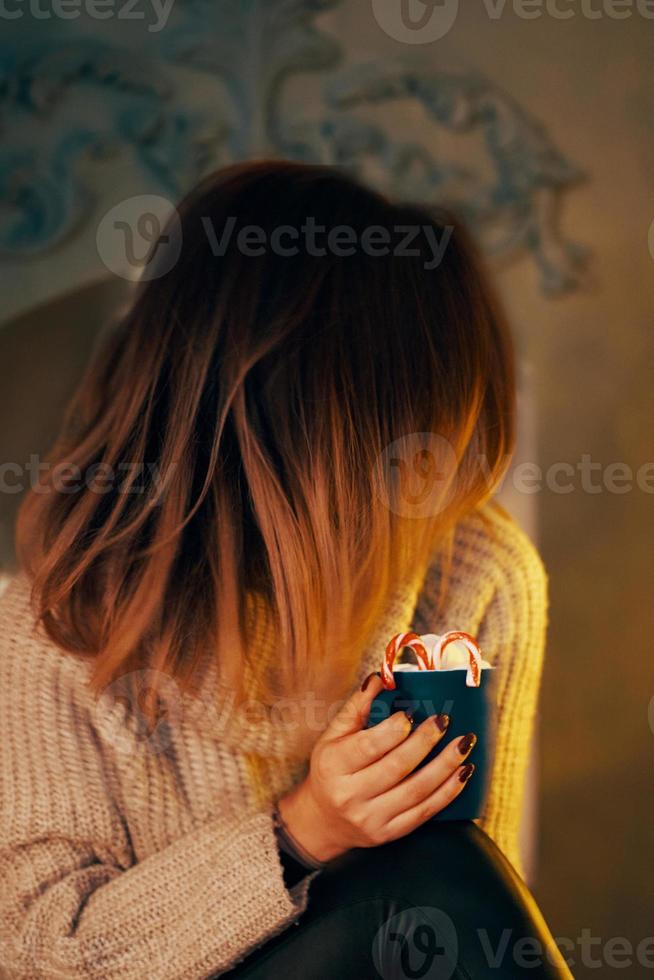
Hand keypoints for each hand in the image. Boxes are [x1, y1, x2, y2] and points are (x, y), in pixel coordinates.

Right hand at [277, 673, 475, 862]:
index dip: (394, 729)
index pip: (369, 746)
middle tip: (444, 720)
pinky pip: (425, 812)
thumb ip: (357, 707)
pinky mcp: (389, 834)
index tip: (412, 713)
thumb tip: (380, 678)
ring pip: (417, 790)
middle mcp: (351, 795)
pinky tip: (463, 772)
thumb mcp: (333, 736)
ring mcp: (372, 819)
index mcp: (334, 766)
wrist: (323, 820)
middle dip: (426, 741)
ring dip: (446, 765)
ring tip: (464, 743)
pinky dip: (448, 792)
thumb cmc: (331, 769)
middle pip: (397, 767)